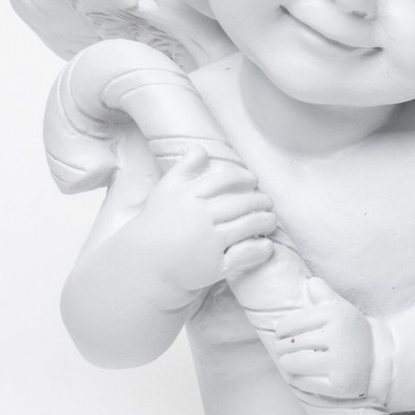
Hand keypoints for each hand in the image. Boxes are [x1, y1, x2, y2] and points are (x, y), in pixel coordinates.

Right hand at [132, 146, 276, 294]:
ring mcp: (208, 243)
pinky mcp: (214, 266)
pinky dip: (260, 248)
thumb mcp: (165, 192)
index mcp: (188, 197)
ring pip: (249, 226)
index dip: (244, 178)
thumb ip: (183, 168)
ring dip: (266, 221)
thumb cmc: (157, 223)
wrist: (144, 263)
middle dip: (261, 201)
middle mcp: (199, 218)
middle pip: (242, 203)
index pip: (225, 180)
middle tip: (268, 202)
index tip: (254, 181)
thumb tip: (199, 148)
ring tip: (271, 220)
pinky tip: (266, 244)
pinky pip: (245, 254)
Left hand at [273, 277, 375, 400]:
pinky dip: (299, 379)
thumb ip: (325, 295)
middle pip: (288, 345)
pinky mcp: (338, 384)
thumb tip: (311, 282)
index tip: (282, 334)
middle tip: (286, 350)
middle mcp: (339, 337)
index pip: (290, 323)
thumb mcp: (343, 311)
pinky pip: (302, 382)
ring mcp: (339, 362)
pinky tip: (304, 374)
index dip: (281, 330)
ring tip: (291, 361)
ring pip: (292, 363)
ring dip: (287, 363)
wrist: (379, 359)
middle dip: (283, 348)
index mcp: (336, 315)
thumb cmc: (352, 333)